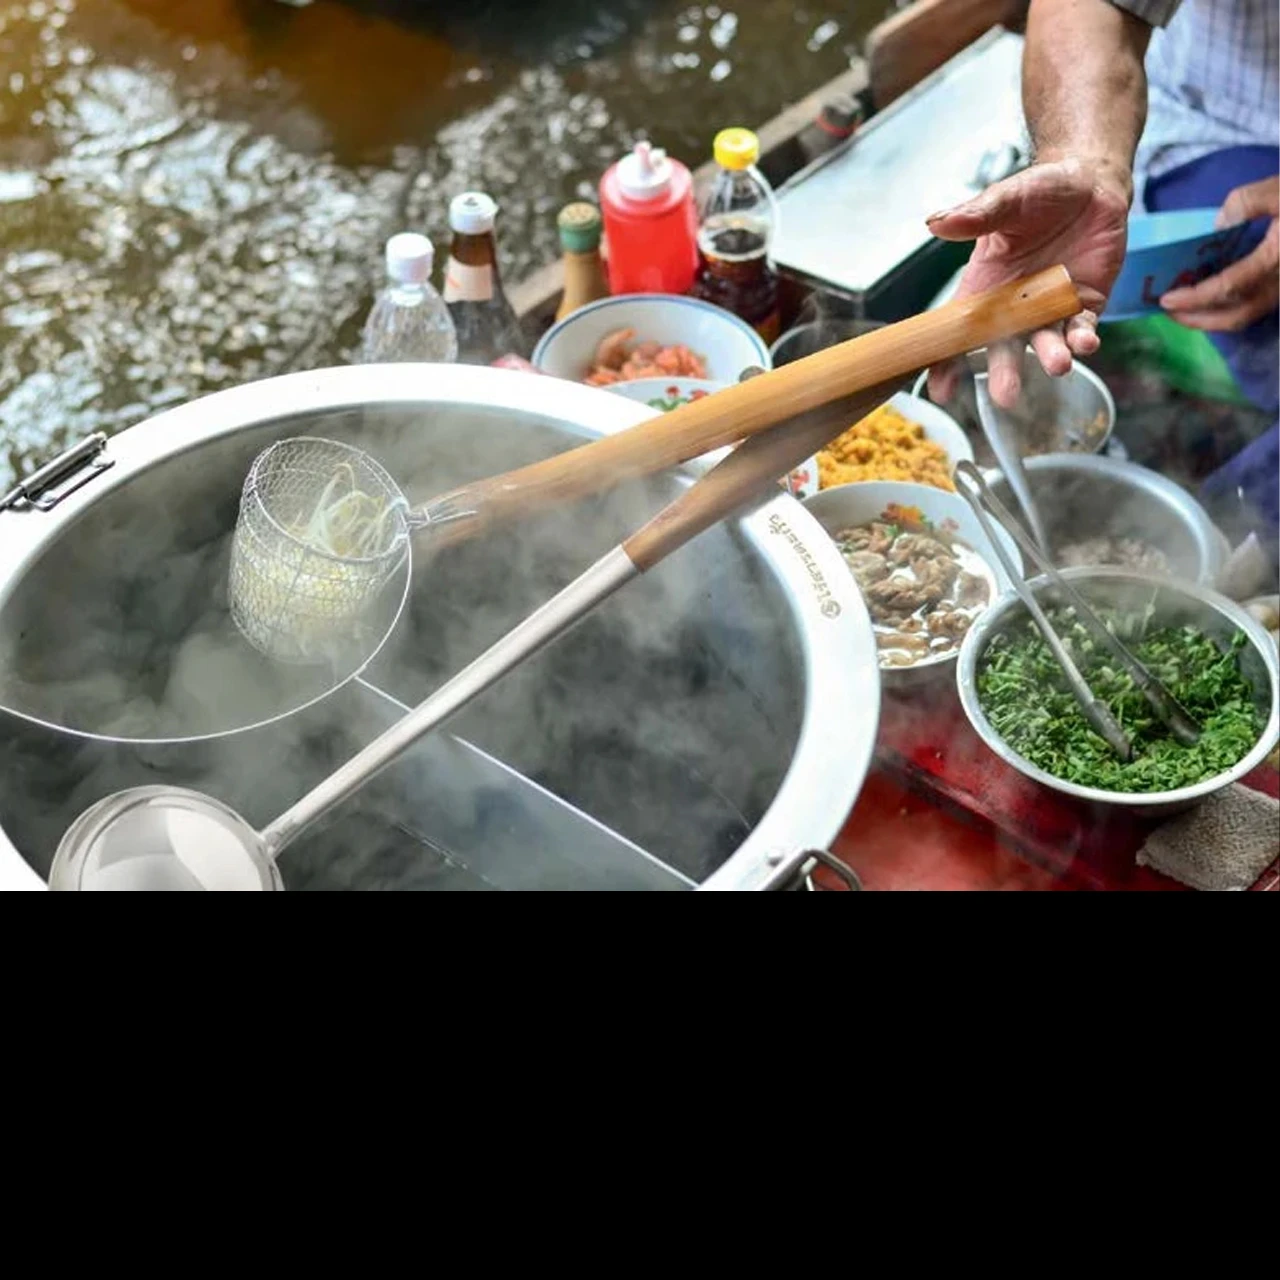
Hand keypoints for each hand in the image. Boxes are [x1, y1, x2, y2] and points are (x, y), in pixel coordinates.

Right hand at [925, 156, 1130, 407]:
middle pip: (1003, 348)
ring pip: (1046, 343)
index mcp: (984, 288)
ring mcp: (1049, 310)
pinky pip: (1082, 329)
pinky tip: (1086, 343)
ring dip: (1050, 357)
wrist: (1090, 183)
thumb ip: (976, 216)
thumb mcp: (1006, 200)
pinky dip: (1084, 339)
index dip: (947, 363)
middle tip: (1005, 396)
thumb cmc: (1041, 192)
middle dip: (1004, 372)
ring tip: (1057, 365)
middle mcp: (1013, 307)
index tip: (942, 392)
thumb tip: (936, 222)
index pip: (959, 332)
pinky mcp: (1085, 305)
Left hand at [1160, 176, 1278, 332]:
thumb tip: (1218, 224)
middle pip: (1237, 316)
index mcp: (1278, 258)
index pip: (1230, 288)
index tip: (1167, 299)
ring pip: (1248, 315)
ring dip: (1213, 318)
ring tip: (1184, 309)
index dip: (1196, 298)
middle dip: (1199, 320)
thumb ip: (1248, 202)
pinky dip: (1230, 306)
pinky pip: (1257, 305)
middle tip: (1168, 313)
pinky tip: (1210, 295)